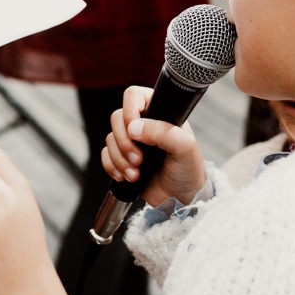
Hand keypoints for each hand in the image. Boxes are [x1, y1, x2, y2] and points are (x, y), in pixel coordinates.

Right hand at [101, 86, 207, 205]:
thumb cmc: (189, 169)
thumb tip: (134, 127)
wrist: (181, 198)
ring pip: (110, 139)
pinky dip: (112, 167)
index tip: (135, 130)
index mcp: (160, 112)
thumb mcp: (184, 147)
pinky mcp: (123, 158)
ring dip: (120, 159)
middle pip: (117, 118)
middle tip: (139, 159)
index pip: (134, 96)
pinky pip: (105, 155)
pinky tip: (128, 177)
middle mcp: (144, 124)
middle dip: (124, 142)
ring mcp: (133, 141)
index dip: (129, 110)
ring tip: (136, 173)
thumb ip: (163, 132)